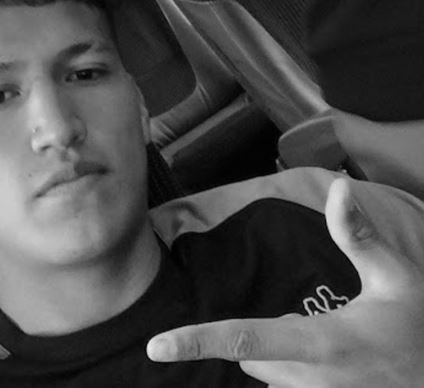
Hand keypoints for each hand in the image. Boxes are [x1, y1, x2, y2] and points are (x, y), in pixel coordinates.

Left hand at [147, 178, 423, 386]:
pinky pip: (285, 386)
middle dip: (260, 338)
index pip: (247, 341)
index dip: (198, 341)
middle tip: (314, 320)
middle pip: (249, 355)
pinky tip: (332, 364)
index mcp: (325, 344)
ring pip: (266, 373)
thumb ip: (359, 236)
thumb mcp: (397, 279)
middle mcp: (311, 380)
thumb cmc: (422, 330)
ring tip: (330, 344)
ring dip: (279, 354)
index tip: (156, 348)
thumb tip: (339, 186)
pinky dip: (294, 371)